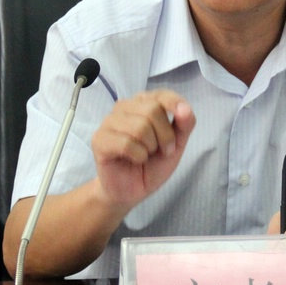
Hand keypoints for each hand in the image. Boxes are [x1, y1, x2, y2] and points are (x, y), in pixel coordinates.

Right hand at [91, 89, 194, 209]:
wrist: (132, 190)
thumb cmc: (152, 163)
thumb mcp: (177, 144)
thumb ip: (184, 124)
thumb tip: (185, 108)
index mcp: (143, 102)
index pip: (161, 94)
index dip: (176, 106)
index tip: (183, 122)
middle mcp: (124, 106)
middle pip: (152, 110)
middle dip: (165, 135)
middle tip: (163, 150)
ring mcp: (109, 122)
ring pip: (139, 127)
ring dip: (150, 147)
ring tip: (146, 155)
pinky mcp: (99, 139)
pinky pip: (126, 144)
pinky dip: (138, 156)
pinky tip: (135, 160)